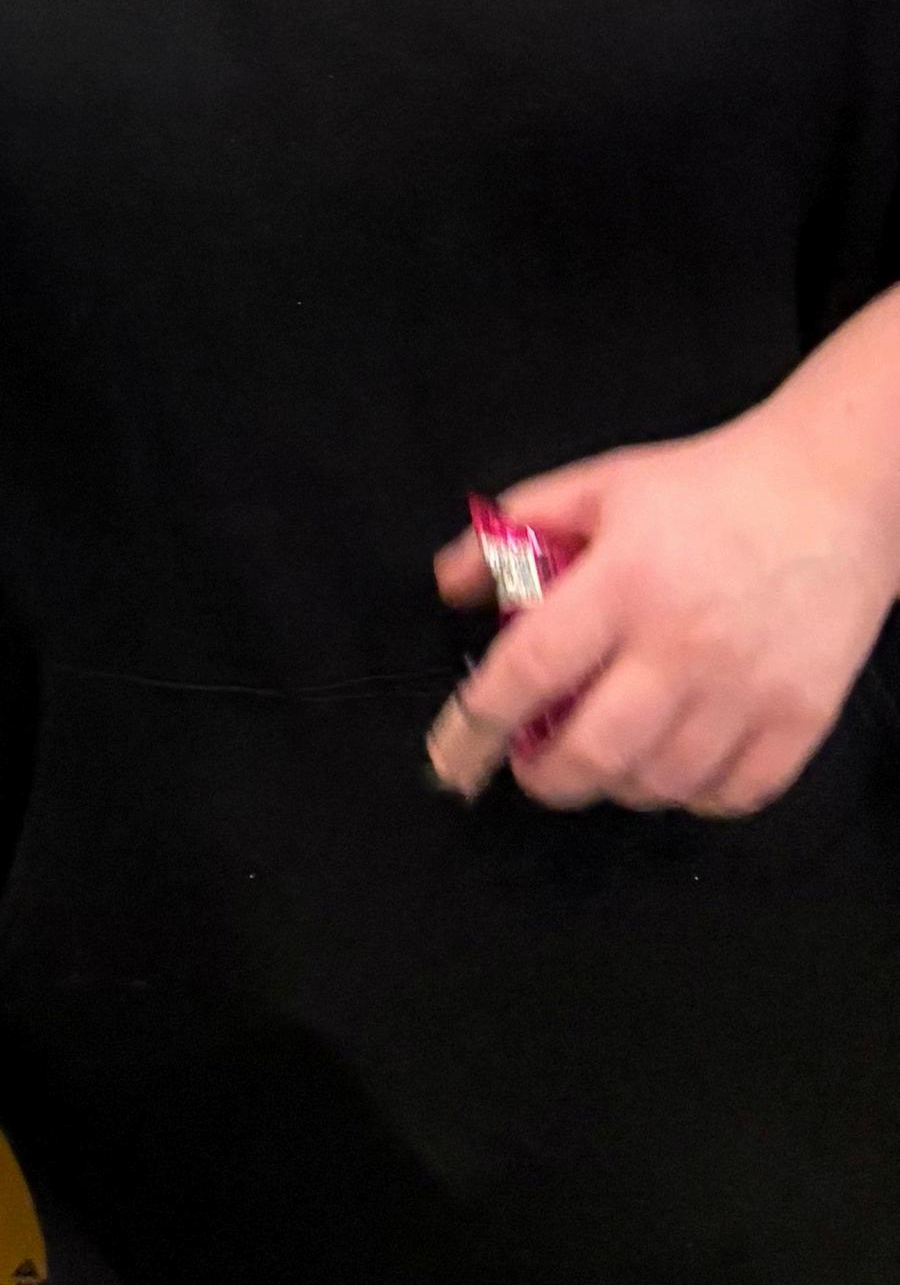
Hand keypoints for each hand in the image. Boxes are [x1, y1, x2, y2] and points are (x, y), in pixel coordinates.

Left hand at [428, 391, 899, 813]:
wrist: (831, 491)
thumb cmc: (710, 487)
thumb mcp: (599, 486)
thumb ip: (515, 531)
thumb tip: (452, 586)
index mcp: (624, 581)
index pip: (532, 669)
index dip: (480, 720)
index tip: (457, 747)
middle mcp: (684, 644)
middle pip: (595, 751)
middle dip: (546, 778)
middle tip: (532, 768)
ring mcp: (747, 689)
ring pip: (661, 784)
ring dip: (616, 786)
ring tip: (602, 760)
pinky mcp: (801, 717)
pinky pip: (733, 795)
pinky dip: (692, 798)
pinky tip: (673, 769)